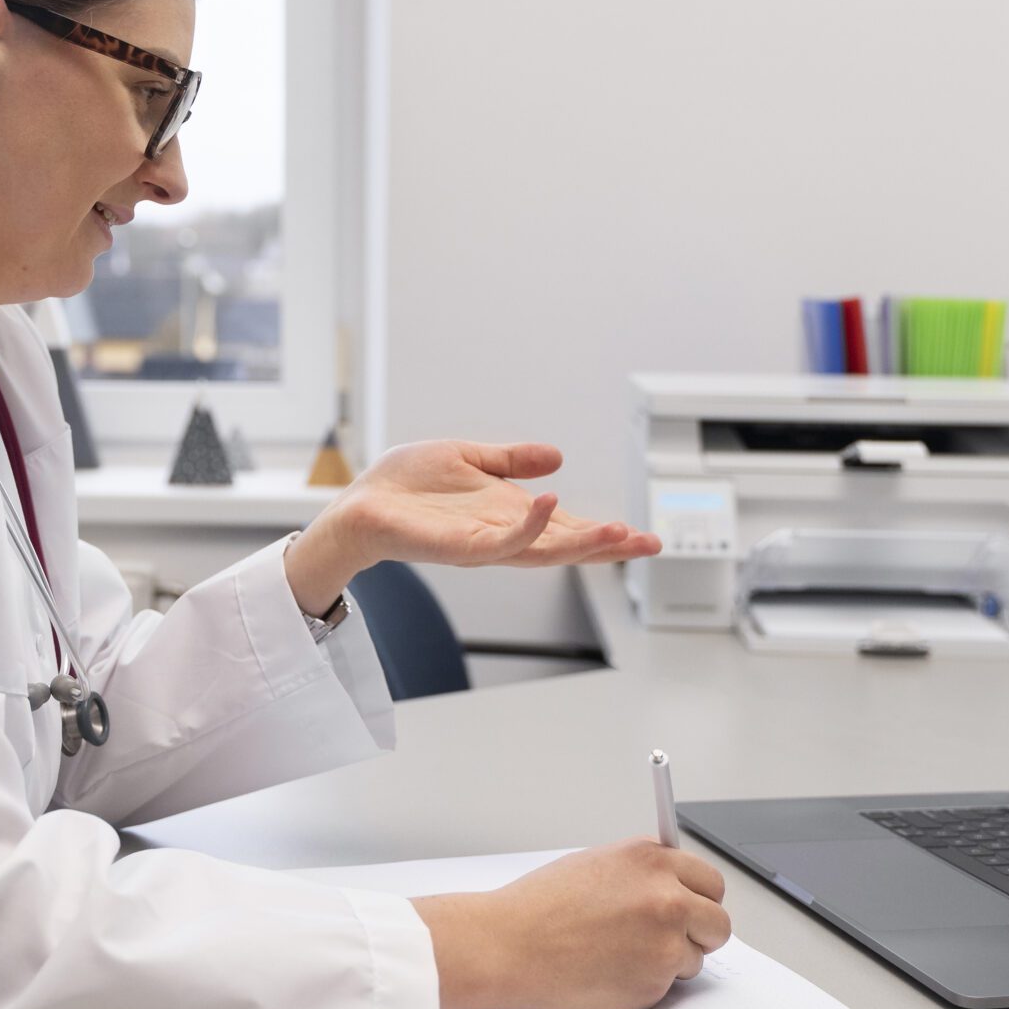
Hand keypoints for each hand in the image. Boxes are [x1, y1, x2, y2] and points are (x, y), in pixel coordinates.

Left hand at [323, 441, 663, 573]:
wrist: (358, 504)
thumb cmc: (404, 486)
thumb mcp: (470, 459)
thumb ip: (511, 460)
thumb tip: (557, 457)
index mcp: (508, 516)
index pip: (566, 529)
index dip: (603, 533)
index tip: (642, 534)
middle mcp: (501, 535)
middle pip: (565, 547)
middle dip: (608, 547)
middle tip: (650, 544)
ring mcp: (482, 545)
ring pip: (543, 551)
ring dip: (582, 543)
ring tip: (618, 532)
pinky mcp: (458, 548)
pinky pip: (500, 542)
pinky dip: (528, 527)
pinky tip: (550, 504)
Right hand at [412, 840, 731, 1008]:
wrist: (508, 946)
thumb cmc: (539, 907)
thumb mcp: (596, 865)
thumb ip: (643, 872)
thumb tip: (673, 885)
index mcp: (651, 860)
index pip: (709, 881)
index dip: (698, 898)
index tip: (690, 907)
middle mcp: (666, 897)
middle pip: (718, 921)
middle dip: (700, 932)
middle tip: (670, 938)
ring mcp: (665, 941)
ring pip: (697, 956)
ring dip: (672, 960)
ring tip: (623, 954)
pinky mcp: (655, 980)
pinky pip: (670, 984)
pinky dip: (648, 982)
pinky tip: (612, 971)